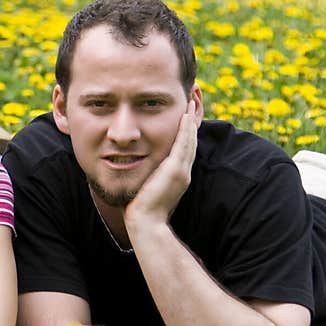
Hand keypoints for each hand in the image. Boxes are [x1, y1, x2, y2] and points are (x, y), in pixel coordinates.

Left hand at [125, 101, 197, 225]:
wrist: (145, 223)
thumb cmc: (140, 208)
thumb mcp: (145, 188)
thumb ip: (146, 177)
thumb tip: (134, 169)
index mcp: (177, 176)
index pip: (183, 149)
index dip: (185, 132)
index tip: (183, 117)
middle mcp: (182, 172)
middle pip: (190, 141)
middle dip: (191, 122)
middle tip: (191, 103)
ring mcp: (181, 171)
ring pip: (189, 140)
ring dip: (190, 120)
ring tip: (190, 103)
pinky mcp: (175, 170)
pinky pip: (183, 144)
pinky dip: (186, 128)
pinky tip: (185, 114)